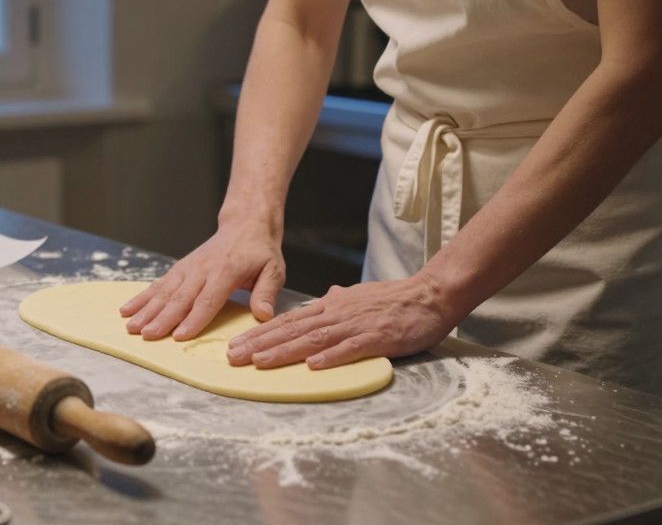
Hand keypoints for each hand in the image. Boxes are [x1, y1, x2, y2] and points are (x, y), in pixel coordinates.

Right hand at [119, 217, 284, 340]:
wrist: (245, 224)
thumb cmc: (260, 251)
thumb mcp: (273, 270)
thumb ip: (266, 293)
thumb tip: (263, 316)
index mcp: (226, 271)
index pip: (208, 299)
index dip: (193, 318)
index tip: (179, 335)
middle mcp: (202, 269)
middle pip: (180, 297)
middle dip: (162, 318)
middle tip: (148, 335)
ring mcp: (188, 268)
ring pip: (164, 291)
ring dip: (147, 310)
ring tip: (131, 327)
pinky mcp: (180, 268)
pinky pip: (159, 284)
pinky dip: (142, 297)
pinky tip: (127, 310)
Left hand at [226, 271, 457, 369]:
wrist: (429, 295)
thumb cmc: (394, 299)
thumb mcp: (358, 296)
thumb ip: (339, 300)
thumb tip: (326, 297)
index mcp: (330, 307)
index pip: (287, 321)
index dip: (260, 333)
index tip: (236, 344)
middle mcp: (336, 314)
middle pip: (291, 330)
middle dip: (260, 344)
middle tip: (233, 357)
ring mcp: (355, 325)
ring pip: (313, 338)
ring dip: (285, 351)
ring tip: (260, 362)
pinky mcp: (376, 337)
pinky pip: (350, 348)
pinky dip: (331, 356)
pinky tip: (313, 366)